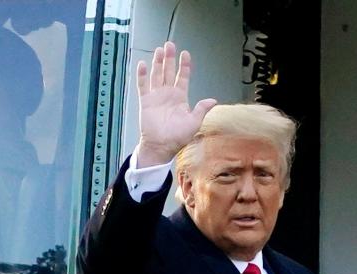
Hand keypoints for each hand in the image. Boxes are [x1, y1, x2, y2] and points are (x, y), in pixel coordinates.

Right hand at [132, 41, 216, 167]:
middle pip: (168, 71)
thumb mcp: (193, 122)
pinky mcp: (145, 101)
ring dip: (157, 62)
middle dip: (169, 58)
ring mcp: (156, 96)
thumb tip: (213, 100)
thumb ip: (201, 109)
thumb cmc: (178, 137)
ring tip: (159, 50)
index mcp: (180, 98)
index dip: (184, 65)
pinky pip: (143, 85)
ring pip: (156, 75)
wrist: (161, 146)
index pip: (182, 77)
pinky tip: (143, 64)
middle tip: (170, 44)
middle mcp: (168, 94)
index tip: (185, 54)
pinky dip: (142, 75)